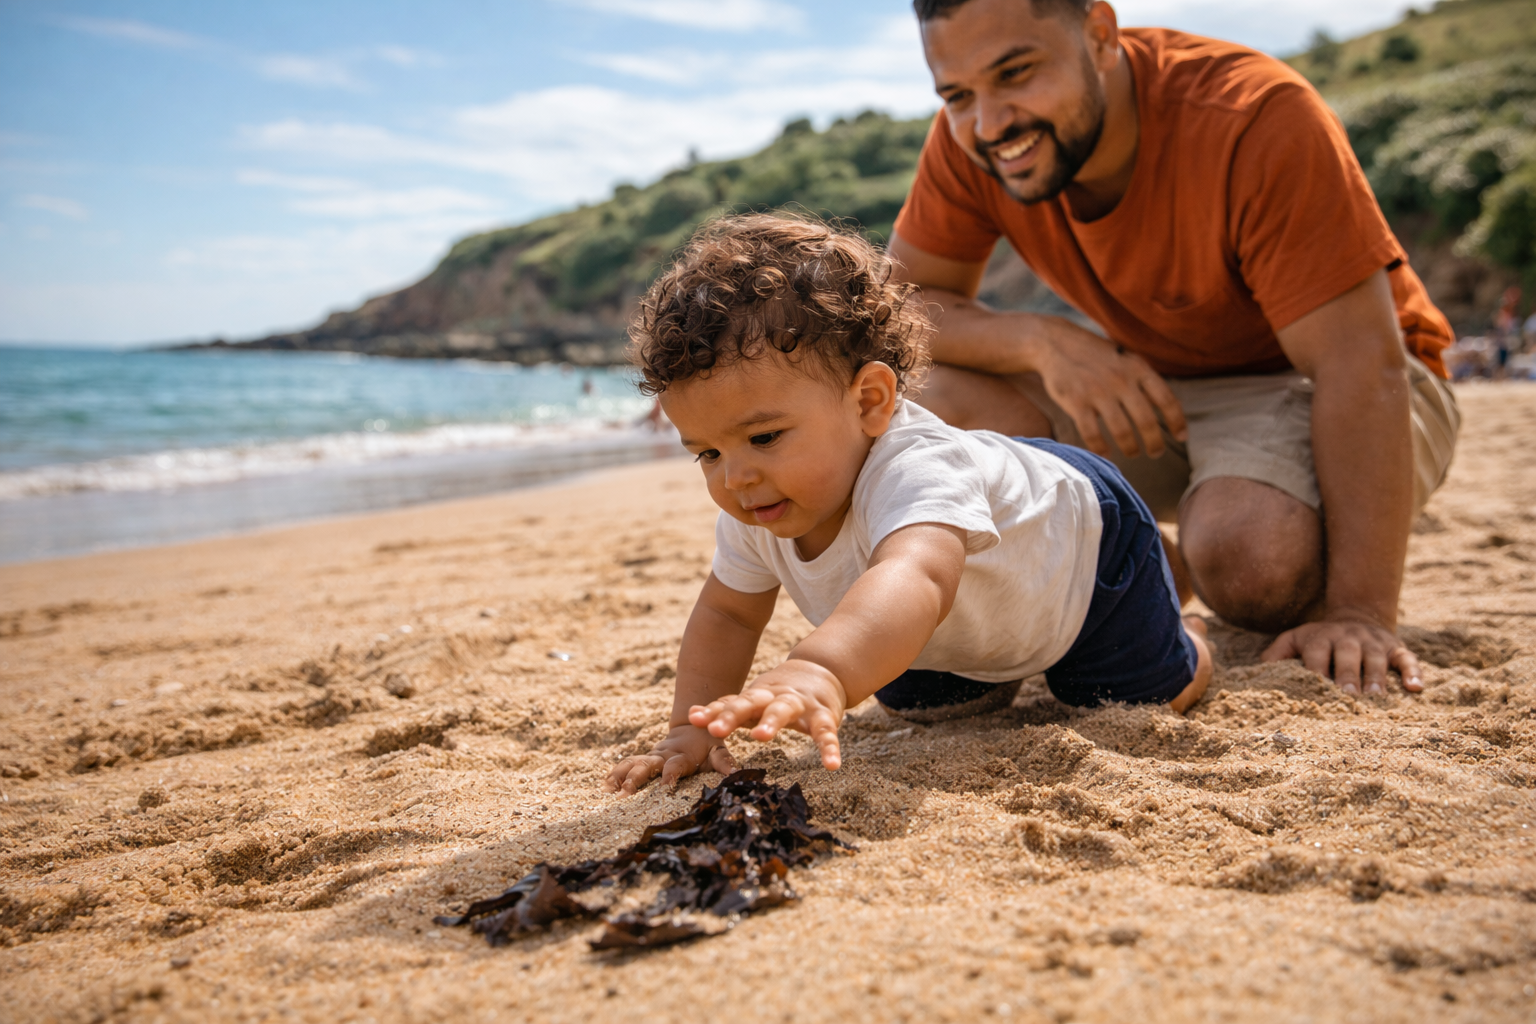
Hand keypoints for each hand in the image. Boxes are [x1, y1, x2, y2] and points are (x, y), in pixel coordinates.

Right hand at [604, 724, 737, 795]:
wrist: (694, 726)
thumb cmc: (708, 743)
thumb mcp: (719, 750)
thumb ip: (724, 761)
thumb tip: (735, 773)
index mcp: (682, 755)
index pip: (674, 766)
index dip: (670, 775)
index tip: (665, 786)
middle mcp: (663, 755)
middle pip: (647, 766)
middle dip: (635, 779)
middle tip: (624, 795)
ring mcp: (652, 756)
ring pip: (632, 764)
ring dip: (621, 777)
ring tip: (609, 793)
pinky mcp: (644, 759)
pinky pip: (627, 764)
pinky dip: (615, 774)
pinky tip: (604, 788)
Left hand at [689, 659, 847, 769]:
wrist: (821, 672)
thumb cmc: (778, 694)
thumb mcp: (753, 700)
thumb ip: (726, 709)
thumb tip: (691, 716)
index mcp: (756, 696)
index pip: (732, 702)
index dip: (714, 711)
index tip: (695, 719)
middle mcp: (775, 696)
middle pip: (751, 702)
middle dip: (733, 714)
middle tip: (716, 729)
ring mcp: (800, 704)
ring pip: (784, 710)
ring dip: (771, 721)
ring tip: (760, 736)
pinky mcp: (824, 716)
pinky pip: (826, 733)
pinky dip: (830, 748)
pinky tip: (832, 766)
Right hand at [1032, 321, 1186, 457]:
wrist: (1055, 343)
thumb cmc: (1094, 354)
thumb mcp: (1125, 358)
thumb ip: (1143, 379)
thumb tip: (1166, 405)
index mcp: (1137, 368)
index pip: (1166, 399)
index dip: (1177, 421)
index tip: (1181, 437)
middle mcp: (1121, 380)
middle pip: (1146, 420)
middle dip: (1155, 443)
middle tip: (1156, 453)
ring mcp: (1098, 392)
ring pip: (1122, 430)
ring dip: (1131, 447)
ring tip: (1134, 453)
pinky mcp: (1076, 402)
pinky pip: (1092, 433)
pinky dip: (1101, 447)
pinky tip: (1106, 452)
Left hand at [1262, 614, 1422, 694]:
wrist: (1357, 618)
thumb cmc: (1319, 640)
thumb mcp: (1295, 639)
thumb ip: (1277, 654)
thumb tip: (1261, 672)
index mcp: (1320, 638)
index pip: (1317, 654)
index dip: (1317, 670)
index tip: (1316, 690)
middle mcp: (1348, 638)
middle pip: (1348, 655)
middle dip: (1348, 675)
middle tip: (1348, 696)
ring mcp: (1374, 642)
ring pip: (1376, 658)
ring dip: (1377, 677)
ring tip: (1377, 698)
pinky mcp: (1396, 648)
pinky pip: (1407, 658)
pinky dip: (1413, 672)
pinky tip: (1416, 689)